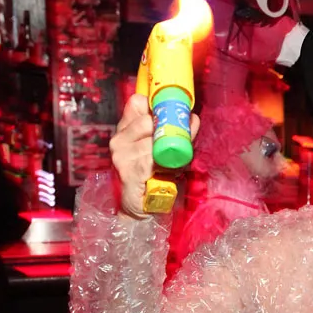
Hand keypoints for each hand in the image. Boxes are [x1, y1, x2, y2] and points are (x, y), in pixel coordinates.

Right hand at [110, 93, 199, 218]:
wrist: (139, 210)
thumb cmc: (152, 177)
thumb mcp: (160, 150)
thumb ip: (171, 132)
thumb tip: (193, 117)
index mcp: (125, 129)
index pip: (137, 102)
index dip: (157, 106)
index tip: (173, 115)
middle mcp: (119, 140)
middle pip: (148, 120)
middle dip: (167, 131)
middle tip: (177, 145)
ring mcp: (121, 156)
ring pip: (152, 142)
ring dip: (169, 152)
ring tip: (173, 164)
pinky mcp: (128, 172)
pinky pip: (153, 160)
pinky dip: (166, 166)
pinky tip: (169, 173)